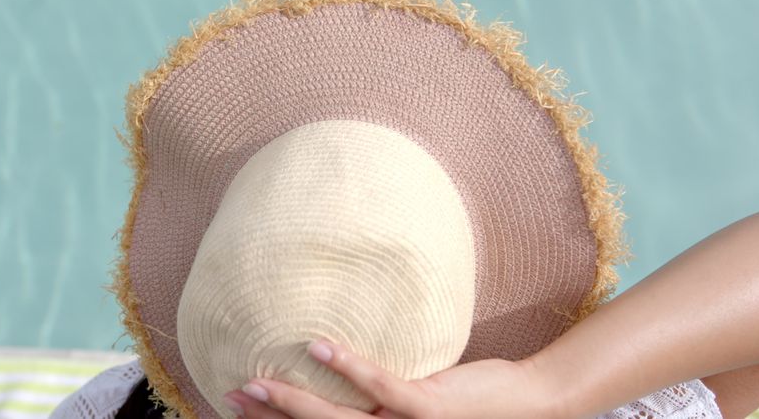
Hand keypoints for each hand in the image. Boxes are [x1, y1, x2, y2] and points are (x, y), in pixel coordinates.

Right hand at [222, 340, 562, 418]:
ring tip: (257, 380)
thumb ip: (379, 396)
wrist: (527, 408)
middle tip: (230, 396)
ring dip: (292, 401)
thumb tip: (340, 368)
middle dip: (269, 416)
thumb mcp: (414, 405)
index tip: (237, 407)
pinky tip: (319, 347)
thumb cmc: (468, 403)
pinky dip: (348, 367)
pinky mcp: (429, 408)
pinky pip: (381, 386)